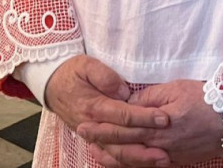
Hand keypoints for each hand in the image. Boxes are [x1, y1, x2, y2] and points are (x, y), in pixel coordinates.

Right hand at [44, 55, 170, 165]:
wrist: (52, 86)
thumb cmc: (72, 72)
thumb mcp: (86, 65)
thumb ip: (104, 76)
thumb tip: (123, 91)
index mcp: (93, 106)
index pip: (123, 115)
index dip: (144, 118)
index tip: (164, 118)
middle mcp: (93, 125)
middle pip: (123, 138)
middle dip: (148, 142)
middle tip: (169, 144)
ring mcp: (93, 137)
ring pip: (117, 153)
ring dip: (140, 158)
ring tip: (163, 159)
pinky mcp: (95, 141)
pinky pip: (111, 157)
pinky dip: (128, 163)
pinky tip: (146, 163)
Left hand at [78, 80, 222, 166]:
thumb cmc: (206, 99)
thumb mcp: (175, 89)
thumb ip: (149, 97)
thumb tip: (129, 102)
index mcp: (157, 124)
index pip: (123, 125)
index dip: (102, 124)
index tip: (86, 120)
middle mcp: (160, 144)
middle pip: (124, 145)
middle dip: (101, 140)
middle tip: (82, 134)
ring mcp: (168, 156)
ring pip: (134, 160)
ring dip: (112, 157)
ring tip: (95, 153)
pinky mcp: (177, 161)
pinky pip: (149, 166)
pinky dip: (132, 164)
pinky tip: (122, 161)